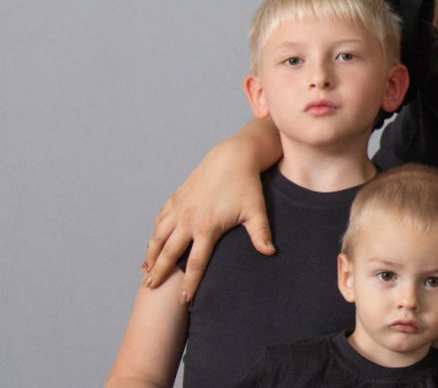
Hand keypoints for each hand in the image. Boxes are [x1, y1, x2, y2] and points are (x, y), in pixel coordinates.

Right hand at [142, 137, 272, 301]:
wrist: (233, 157)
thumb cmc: (247, 185)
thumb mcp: (256, 211)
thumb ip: (261, 235)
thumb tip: (271, 253)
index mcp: (207, 227)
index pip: (196, 263)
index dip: (190, 283)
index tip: (183, 301)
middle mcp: (188, 219)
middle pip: (169, 252)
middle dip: (159, 272)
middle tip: (150, 288)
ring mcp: (180, 208)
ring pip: (159, 236)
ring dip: (151, 254)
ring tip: (145, 270)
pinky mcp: (176, 197)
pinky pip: (160, 218)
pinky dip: (154, 233)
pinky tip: (152, 243)